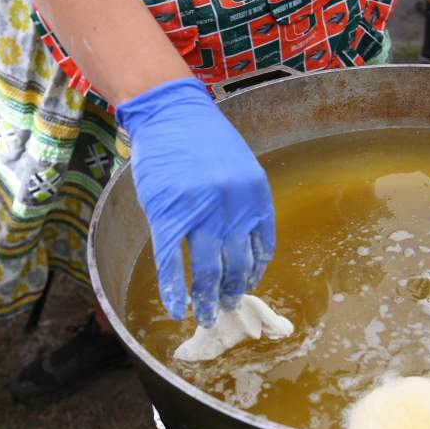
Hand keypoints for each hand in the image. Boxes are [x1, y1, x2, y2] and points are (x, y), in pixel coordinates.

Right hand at [116, 77, 275, 326]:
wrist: (170, 112)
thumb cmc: (203, 140)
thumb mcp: (239, 168)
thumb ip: (244, 204)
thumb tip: (244, 245)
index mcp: (255, 195)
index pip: (262, 247)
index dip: (253, 273)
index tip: (246, 287)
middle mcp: (232, 207)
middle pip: (236, 265)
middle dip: (231, 293)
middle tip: (226, 309)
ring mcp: (199, 213)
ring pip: (207, 271)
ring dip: (206, 299)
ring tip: (205, 316)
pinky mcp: (167, 216)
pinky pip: (172, 264)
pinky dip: (173, 290)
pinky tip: (174, 308)